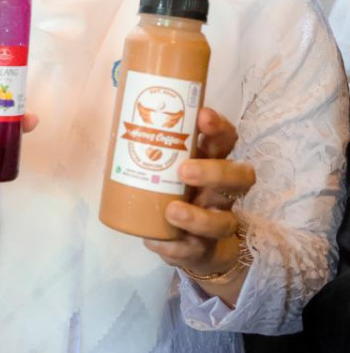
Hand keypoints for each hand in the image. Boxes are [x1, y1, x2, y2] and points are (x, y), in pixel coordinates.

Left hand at [143, 108, 255, 277]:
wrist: (182, 242)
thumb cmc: (166, 190)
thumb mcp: (158, 162)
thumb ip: (143, 138)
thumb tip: (113, 101)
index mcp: (210, 163)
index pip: (226, 140)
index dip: (219, 127)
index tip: (202, 115)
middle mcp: (221, 192)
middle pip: (239, 177)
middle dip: (214, 171)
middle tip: (184, 170)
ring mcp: (218, 222)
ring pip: (225, 220)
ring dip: (199, 216)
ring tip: (172, 210)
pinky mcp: (206, 252)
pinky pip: (197, 252)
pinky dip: (177, 247)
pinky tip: (158, 242)